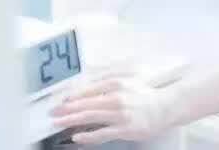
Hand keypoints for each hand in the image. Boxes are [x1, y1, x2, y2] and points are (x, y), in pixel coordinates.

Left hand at [51, 77, 170, 144]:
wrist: (165, 107)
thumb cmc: (146, 96)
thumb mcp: (127, 81)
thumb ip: (108, 82)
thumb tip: (86, 84)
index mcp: (117, 84)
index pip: (88, 89)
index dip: (72, 96)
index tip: (60, 100)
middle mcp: (117, 97)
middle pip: (86, 103)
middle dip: (66, 108)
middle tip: (53, 112)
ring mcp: (120, 114)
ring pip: (91, 117)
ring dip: (72, 120)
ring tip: (59, 123)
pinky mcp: (125, 129)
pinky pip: (102, 133)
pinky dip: (88, 136)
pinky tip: (77, 137)